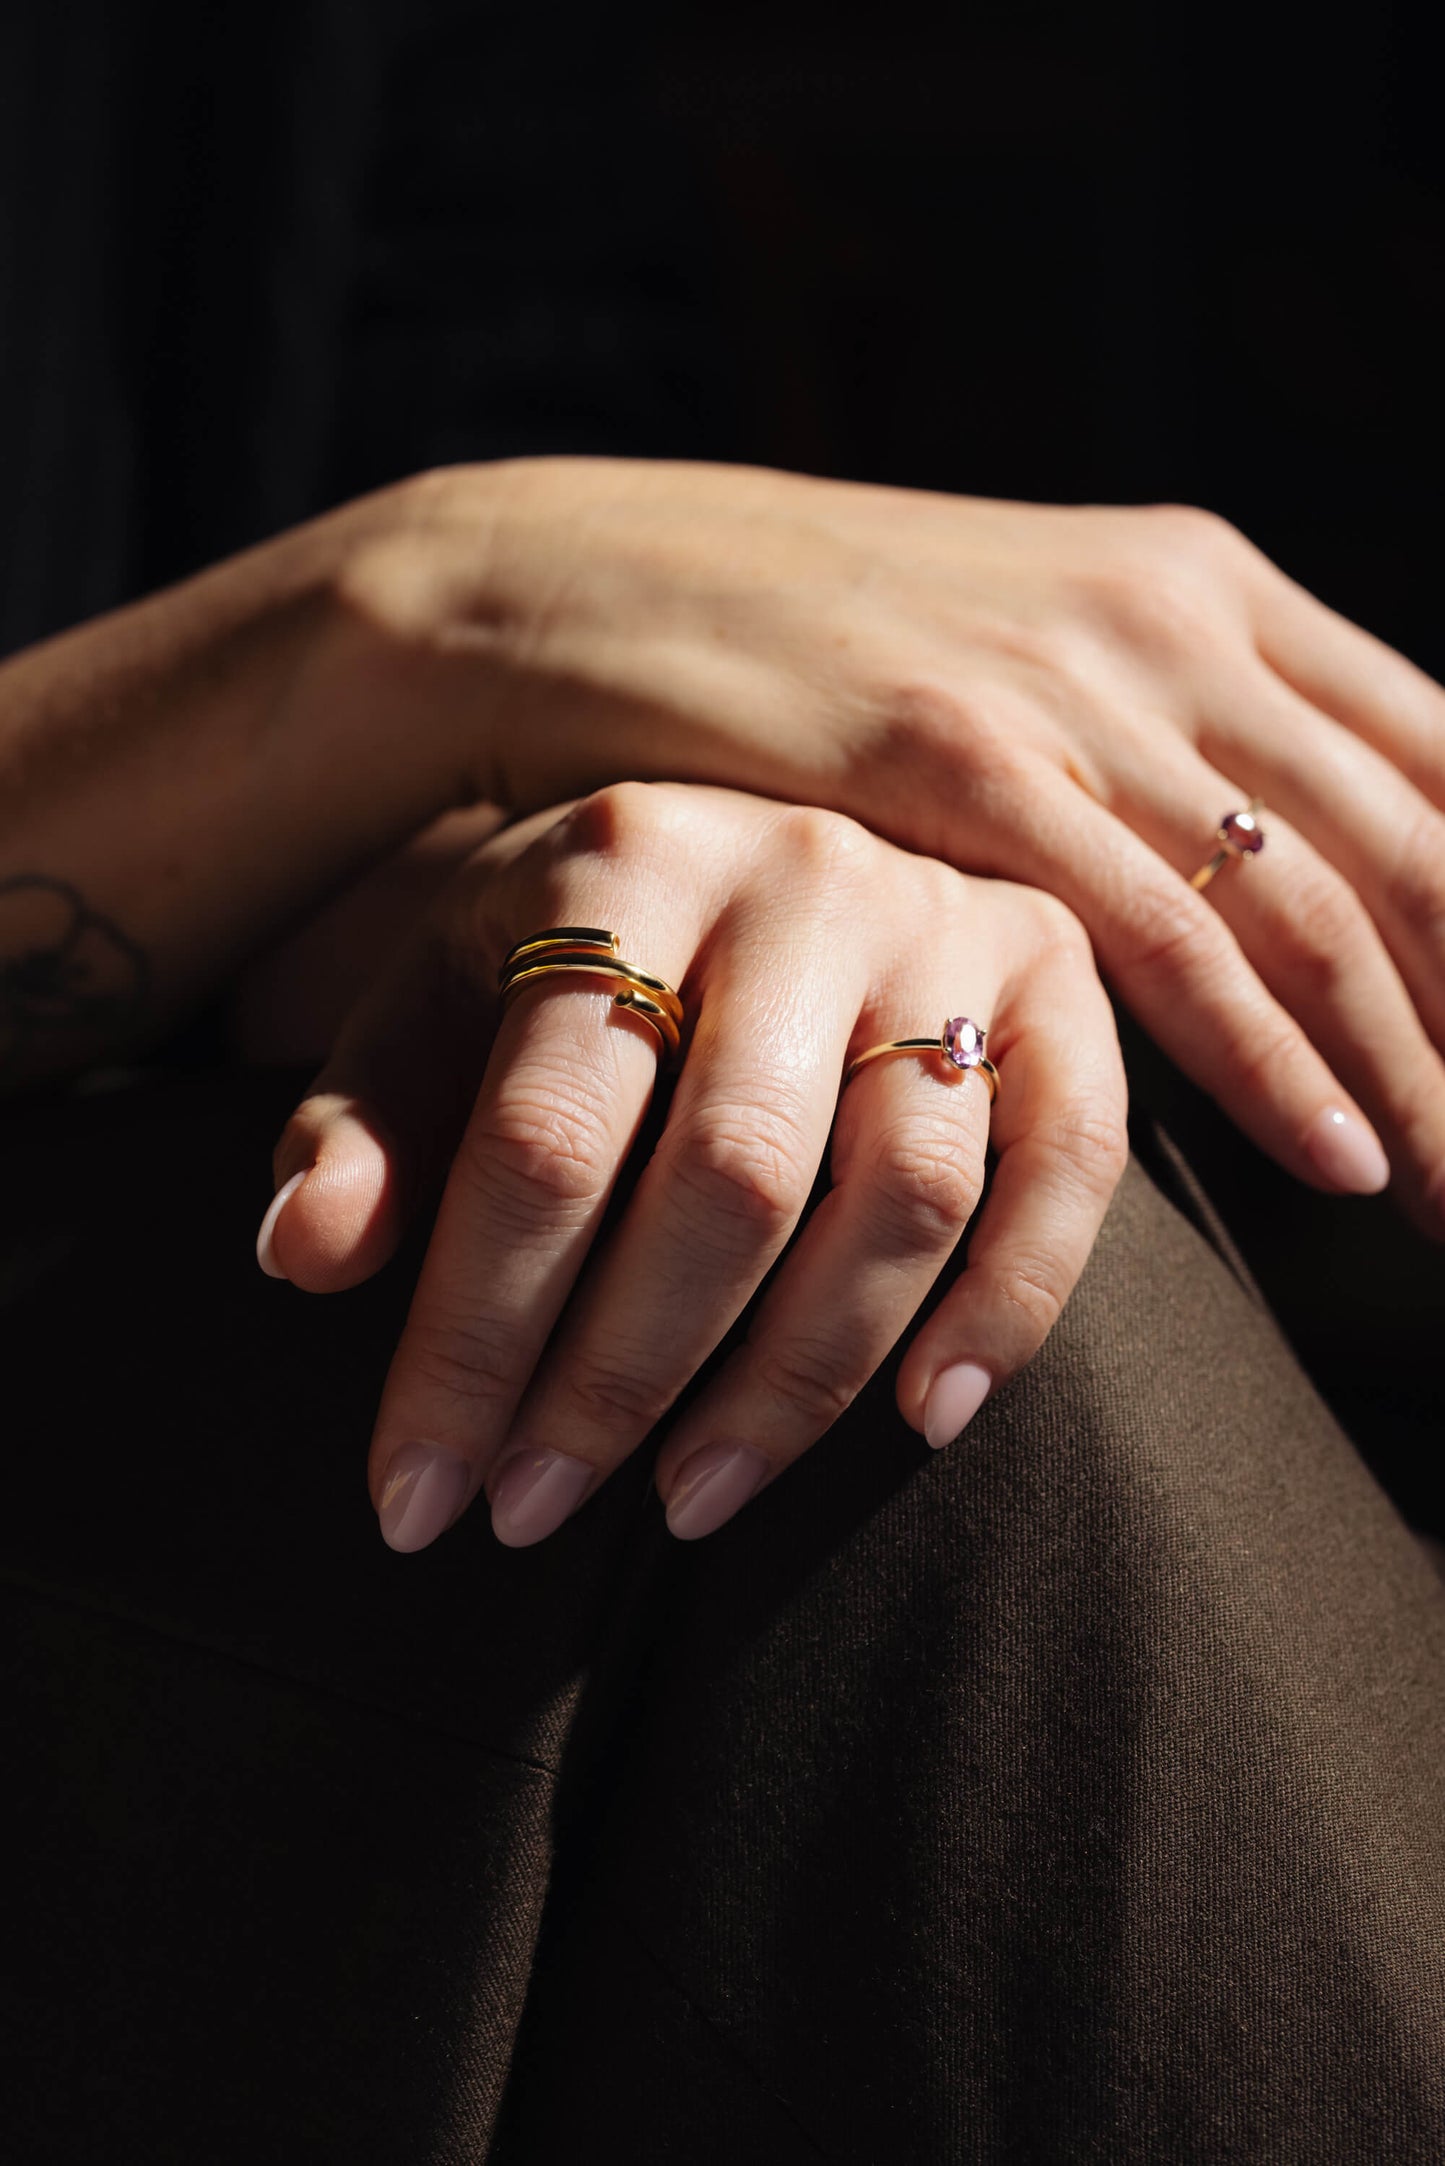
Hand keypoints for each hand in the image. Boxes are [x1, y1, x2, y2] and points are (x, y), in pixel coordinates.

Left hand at [257, 784, 1126, 1550]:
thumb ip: (365, 1127)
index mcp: (620, 861)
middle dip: (621, 1378)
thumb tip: (305, 1257)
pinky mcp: (1057, 979)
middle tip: (535, 1515)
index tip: (418, 1496)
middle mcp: (800, 875)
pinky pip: (1069, 1163)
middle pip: (730, 1175)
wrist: (732, 829)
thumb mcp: (434, 1007)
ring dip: (799, 1381)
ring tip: (689, 1503)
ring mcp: (947, 921)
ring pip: (904, 1190)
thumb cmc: (560, 955)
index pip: (544, 1139)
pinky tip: (927, 1424)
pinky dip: (1011, 1306)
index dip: (473, 1340)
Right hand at [346, 460, 1444, 1229]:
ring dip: (1419, 1073)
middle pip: (1415, 847)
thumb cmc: (793, 651)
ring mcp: (1070, 684)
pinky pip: (1159, 933)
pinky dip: (1268, 1058)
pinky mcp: (960, 758)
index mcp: (1202, 587)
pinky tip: (1337, 1158)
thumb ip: (1135, 748)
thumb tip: (1238, 880)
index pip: (1435, 760)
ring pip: (1317, 903)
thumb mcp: (1005, 662)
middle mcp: (1170, 621)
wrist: (582, 581)